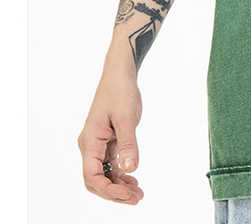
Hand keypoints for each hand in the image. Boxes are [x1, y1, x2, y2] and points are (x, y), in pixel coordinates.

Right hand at [77, 70, 143, 204]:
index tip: (128, 194)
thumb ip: (128, 144)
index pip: (93, 176)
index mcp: (90, 142)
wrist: (120, 74)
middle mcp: (90, 146)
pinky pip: (111, 162)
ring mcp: (98, 144)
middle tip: (137, 198)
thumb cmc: (120, 91)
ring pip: (105, 173)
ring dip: (119, 184)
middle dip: (115, 192)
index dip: (109, 190)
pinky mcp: (108, 140)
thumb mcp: (127, 118)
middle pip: (97, 180)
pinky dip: (121, 173)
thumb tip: (130, 169)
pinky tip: (133, 179)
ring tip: (138, 193)